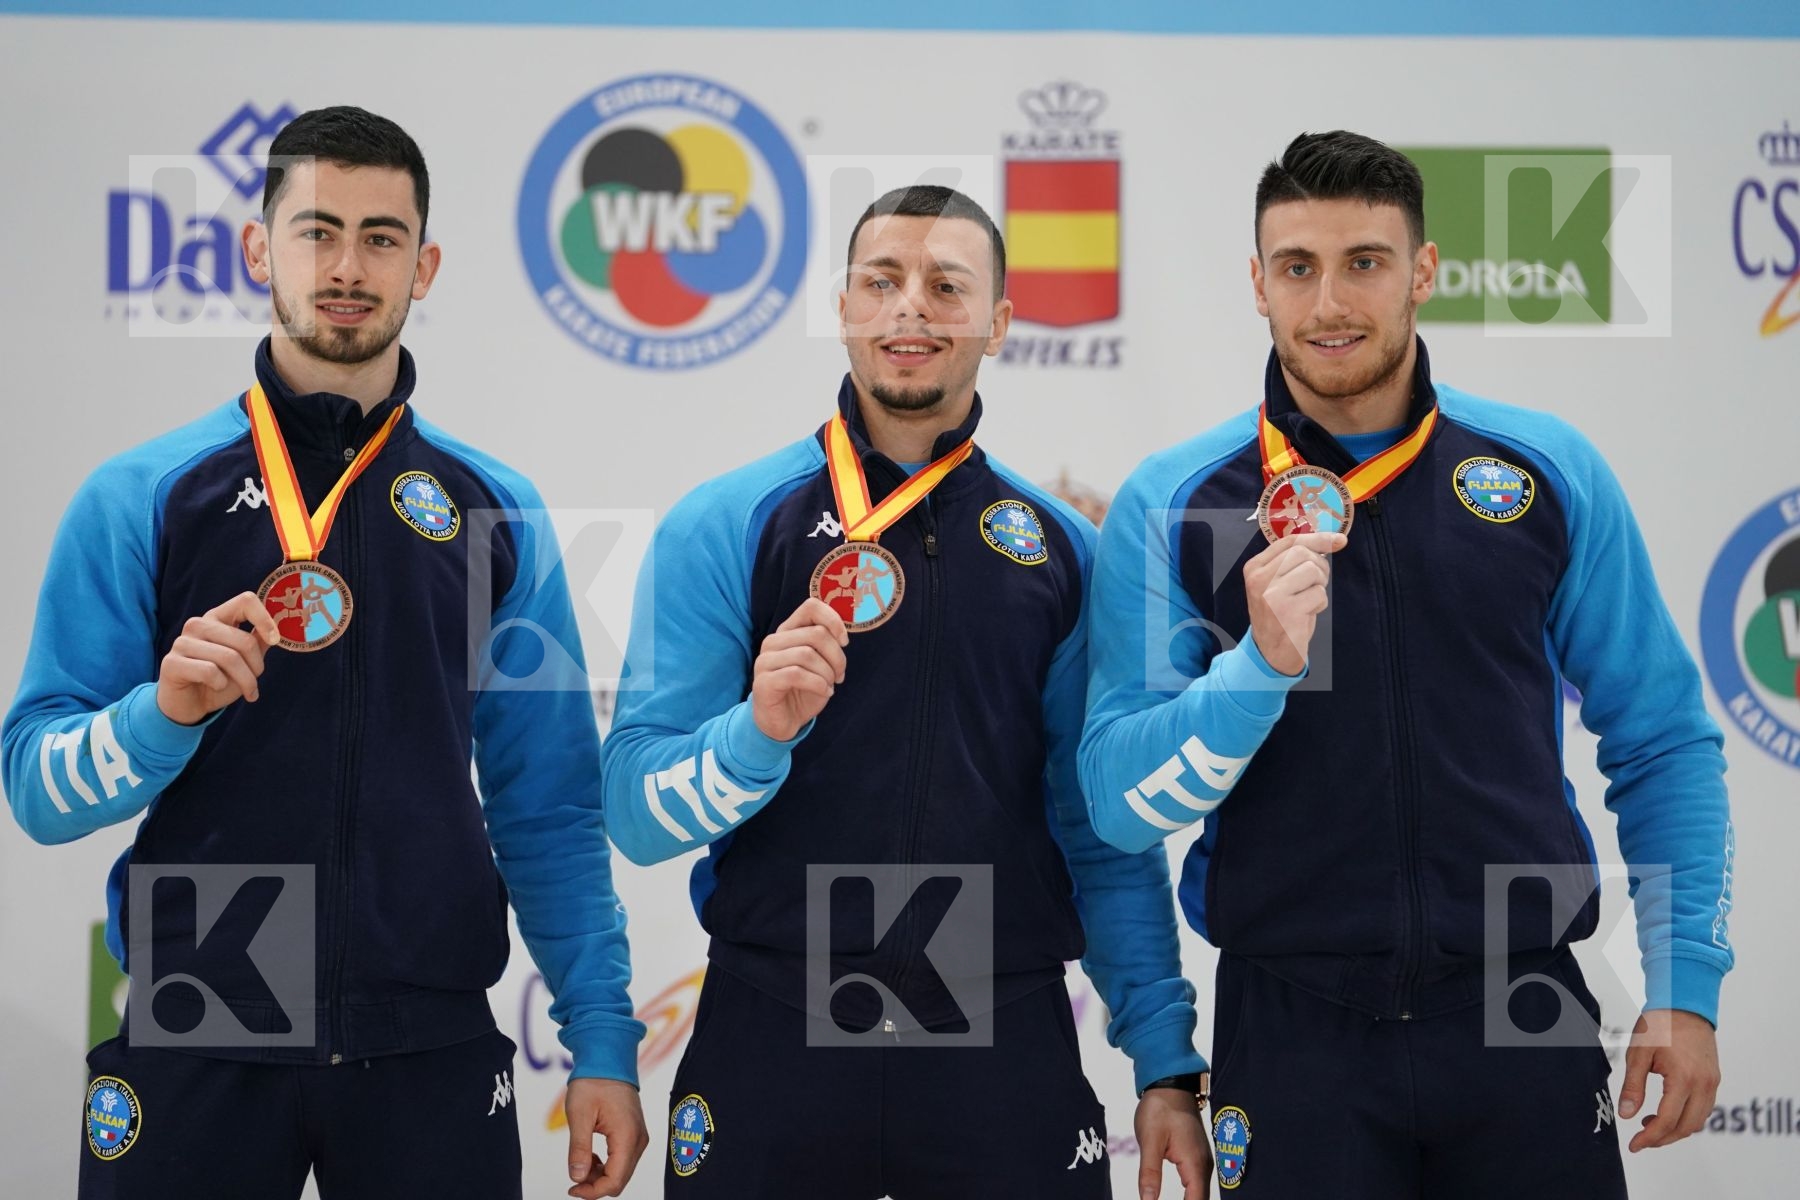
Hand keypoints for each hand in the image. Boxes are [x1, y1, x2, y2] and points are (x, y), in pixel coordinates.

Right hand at [155, 592, 280, 725]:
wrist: (188, 705)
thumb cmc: (219, 681)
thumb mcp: (245, 662)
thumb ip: (258, 642)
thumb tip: (276, 626)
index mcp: (217, 618)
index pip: (246, 601)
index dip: (265, 619)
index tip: (274, 640)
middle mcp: (198, 625)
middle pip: (244, 640)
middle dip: (256, 667)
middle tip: (254, 683)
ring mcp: (182, 642)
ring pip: (229, 658)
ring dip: (245, 681)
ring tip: (245, 691)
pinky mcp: (171, 663)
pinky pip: (210, 672)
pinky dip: (221, 685)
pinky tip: (216, 688)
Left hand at [566, 1077, 648, 1197]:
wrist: (608, 1059)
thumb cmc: (594, 1081)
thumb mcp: (579, 1115)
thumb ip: (579, 1149)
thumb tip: (577, 1178)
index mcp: (627, 1136)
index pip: (615, 1181)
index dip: (592, 1191)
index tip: (572, 1188)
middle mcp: (638, 1140)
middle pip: (620, 1180)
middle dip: (595, 1185)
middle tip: (573, 1178)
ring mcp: (639, 1137)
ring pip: (622, 1172)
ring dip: (600, 1175)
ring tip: (581, 1161)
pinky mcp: (634, 1134)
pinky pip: (623, 1160)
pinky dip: (606, 1165)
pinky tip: (591, 1155)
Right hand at [751, 598, 847, 740]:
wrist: (782, 723)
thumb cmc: (803, 691)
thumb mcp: (820, 664)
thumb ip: (826, 644)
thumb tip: (842, 636)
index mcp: (787, 632)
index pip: (811, 607)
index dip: (834, 620)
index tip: (844, 642)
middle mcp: (773, 642)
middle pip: (816, 634)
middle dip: (837, 657)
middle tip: (839, 675)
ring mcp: (765, 661)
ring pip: (808, 655)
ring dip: (827, 673)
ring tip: (830, 686)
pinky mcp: (763, 682)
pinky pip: (797, 674)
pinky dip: (818, 684)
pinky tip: (825, 693)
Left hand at [1135, 1088, 1210, 1199]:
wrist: (1171, 1083)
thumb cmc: (1161, 1107)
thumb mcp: (1150, 1140)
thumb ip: (1149, 1173)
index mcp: (1195, 1163)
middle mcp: (1204, 1165)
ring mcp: (1202, 1161)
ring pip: (1199, 1194)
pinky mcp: (1196, 1157)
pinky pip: (1195, 1184)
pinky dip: (1188, 1196)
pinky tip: (1179, 1199)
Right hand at [1244, 532, 1347, 676]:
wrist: (1271, 651)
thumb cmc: (1281, 613)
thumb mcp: (1280, 582)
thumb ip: (1297, 560)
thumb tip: (1336, 540)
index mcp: (1255, 567)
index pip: (1289, 541)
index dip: (1318, 538)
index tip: (1339, 540)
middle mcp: (1258, 578)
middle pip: (1303, 553)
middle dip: (1319, 566)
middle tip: (1316, 583)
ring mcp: (1270, 594)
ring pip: (1312, 570)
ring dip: (1319, 586)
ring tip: (1308, 599)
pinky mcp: (1286, 610)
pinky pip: (1318, 594)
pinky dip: (1319, 604)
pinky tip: (1306, 613)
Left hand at [1618, 1008, 1720, 1151]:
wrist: (1685, 1003)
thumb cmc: (1660, 1024)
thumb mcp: (1639, 1053)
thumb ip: (1633, 1086)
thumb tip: (1626, 1114)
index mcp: (1684, 1080)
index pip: (1667, 1121)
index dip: (1649, 1137)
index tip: (1634, 1145)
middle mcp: (1703, 1085)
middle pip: (1686, 1128)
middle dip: (1663, 1139)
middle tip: (1641, 1140)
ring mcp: (1712, 1083)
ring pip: (1698, 1121)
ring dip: (1676, 1129)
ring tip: (1649, 1124)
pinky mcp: (1714, 1079)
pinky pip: (1703, 1108)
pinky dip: (1686, 1117)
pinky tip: (1666, 1111)